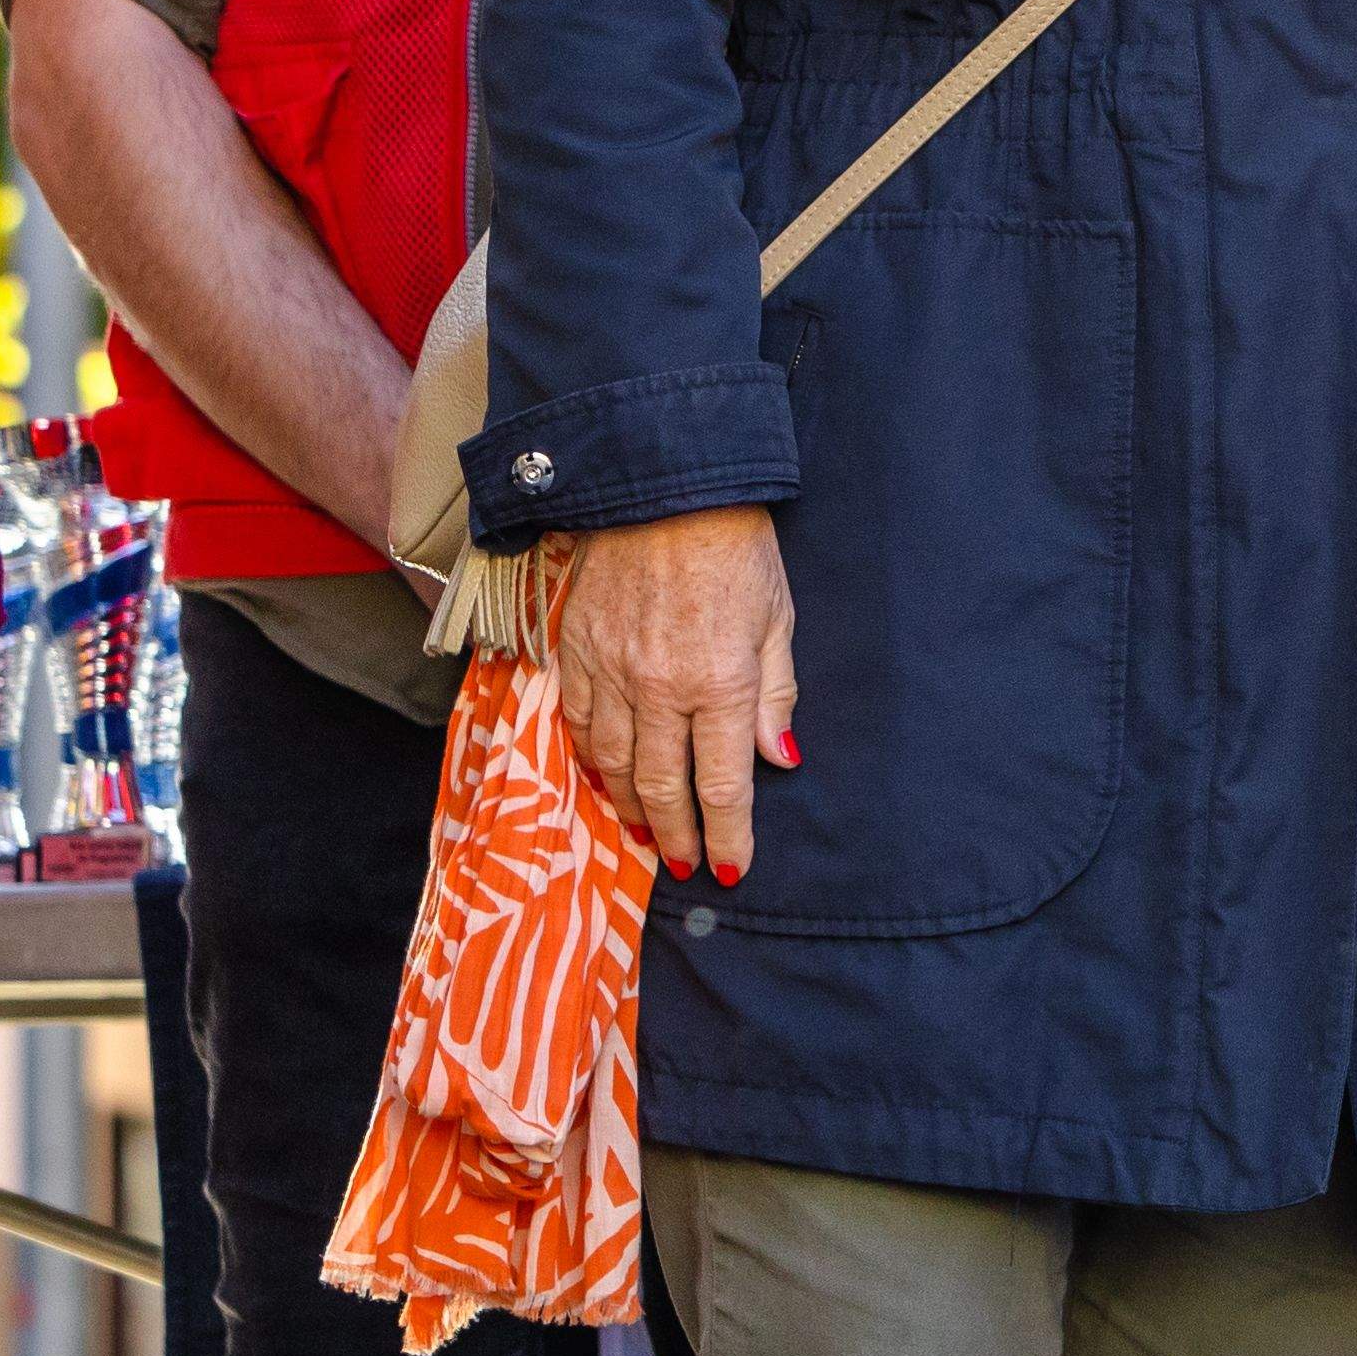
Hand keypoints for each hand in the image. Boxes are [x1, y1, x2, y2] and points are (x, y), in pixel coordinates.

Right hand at [549, 505, 797, 888]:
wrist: (662, 488)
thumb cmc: (736, 549)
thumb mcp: (778, 618)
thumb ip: (776, 694)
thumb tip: (781, 759)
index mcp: (720, 683)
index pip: (723, 784)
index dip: (728, 833)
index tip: (731, 867)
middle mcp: (660, 689)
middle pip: (663, 786)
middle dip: (678, 835)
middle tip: (688, 865)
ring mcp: (610, 674)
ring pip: (615, 764)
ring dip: (631, 806)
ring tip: (648, 833)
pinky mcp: (575, 653)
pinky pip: (579, 725)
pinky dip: (593, 760)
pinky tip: (606, 777)